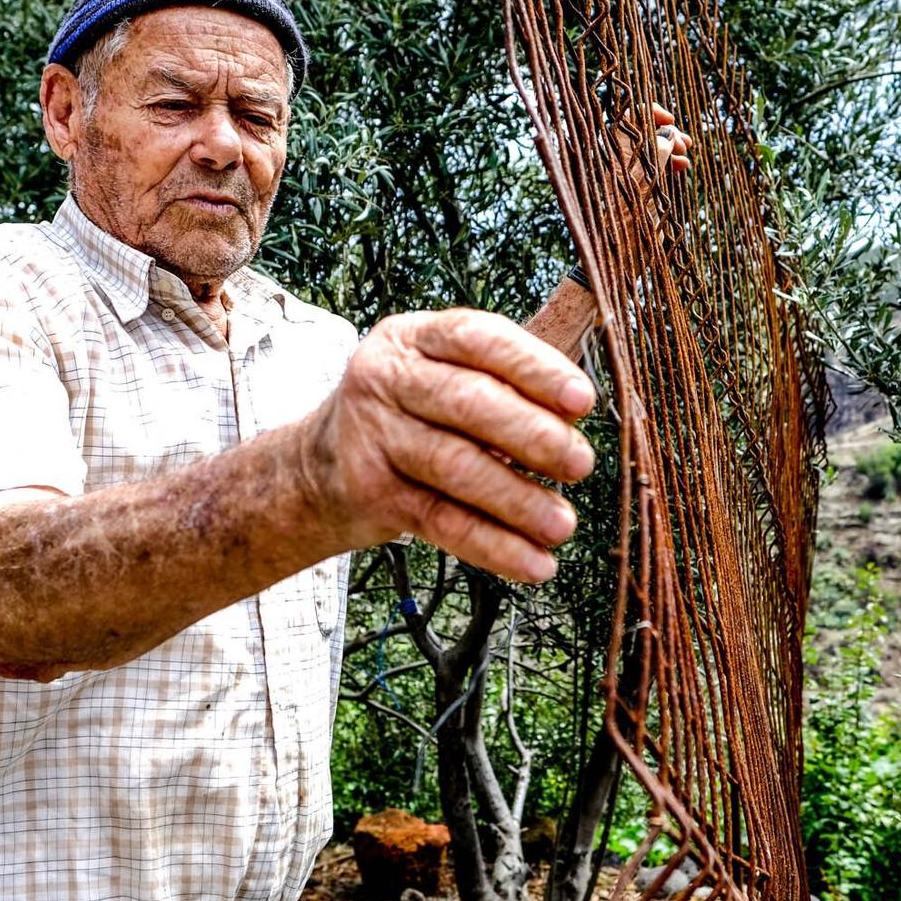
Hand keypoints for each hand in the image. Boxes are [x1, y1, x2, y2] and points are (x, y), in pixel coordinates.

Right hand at [301, 309, 598, 582]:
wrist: (319, 469)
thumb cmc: (411, 415)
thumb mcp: (444, 376)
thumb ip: (505, 383)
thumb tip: (574, 414)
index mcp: (414, 337)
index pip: (478, 337)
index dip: (534, 367)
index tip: (582, 400)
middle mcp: (385, 378)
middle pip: (468, 402)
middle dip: (533, 435)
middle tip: (580, 464)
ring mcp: (373, 435)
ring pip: (456, 466)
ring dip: (518, 499)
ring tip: (564, 524)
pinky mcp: (371, 493)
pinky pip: (442, 521)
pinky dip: (495, 546)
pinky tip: (536, 564)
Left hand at [613, 102, 694, 203]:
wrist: (626, 247)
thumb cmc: (632, 211)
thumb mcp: (648, 175)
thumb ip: (660, 149)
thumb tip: (669, 132)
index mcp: (618, 151)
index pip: (631, 117)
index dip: (651, 113)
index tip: (670, 120)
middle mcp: (624, 158)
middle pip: (647, 131)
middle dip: (668, 132)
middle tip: (686, 143)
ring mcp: (633, 173)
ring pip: (655, 149)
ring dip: (674, 147)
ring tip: (687, 156)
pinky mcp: (642, 187)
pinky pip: (658, 165)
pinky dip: (671, 163)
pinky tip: (683, 167)